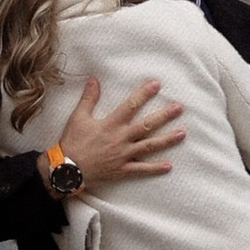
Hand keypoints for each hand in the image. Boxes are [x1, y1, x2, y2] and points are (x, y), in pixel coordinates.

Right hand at [55, 71, 183, 184]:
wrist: (67, 170)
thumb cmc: (72, 142)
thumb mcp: (78, 117)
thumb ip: (89, 98)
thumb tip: (94, 78)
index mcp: (111, 124)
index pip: (131, 106)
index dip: (144, 94)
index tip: (157, 84)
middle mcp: (121, 139)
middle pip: (147, 126)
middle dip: (164, 116)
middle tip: (179, 108)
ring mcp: (123, 155)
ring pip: (149, 147)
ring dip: (167, 140)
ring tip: (182, 133)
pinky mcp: (122, 170)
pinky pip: (141, 169)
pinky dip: (155, 168)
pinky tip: (169, 166)